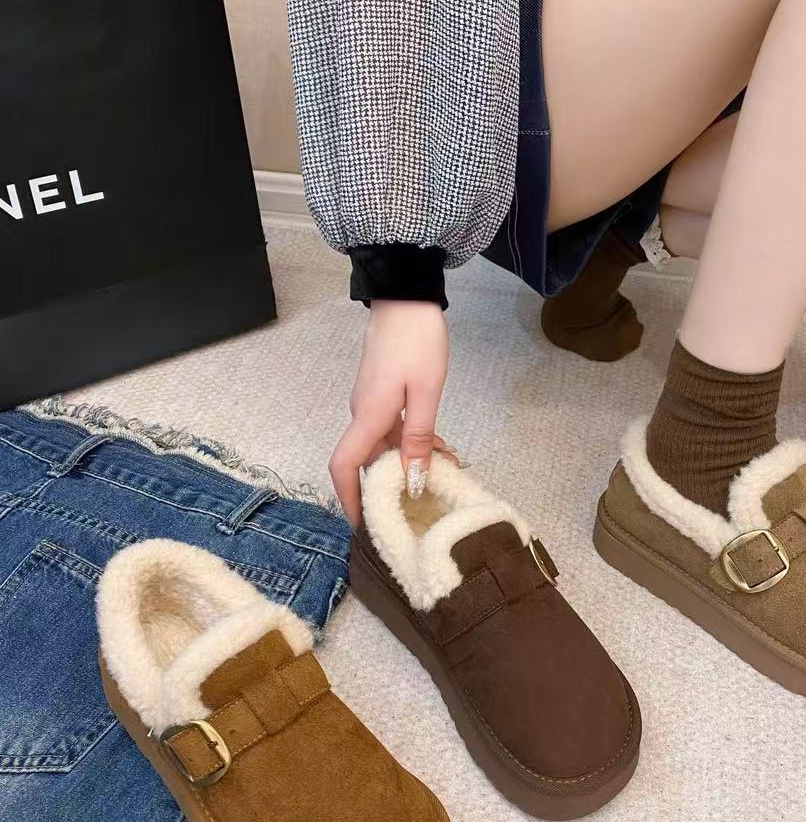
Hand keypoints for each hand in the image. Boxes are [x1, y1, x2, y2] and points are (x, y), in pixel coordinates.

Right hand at [329, 300, 450, 527]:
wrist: (406, 296)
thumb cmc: (417, 341)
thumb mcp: (426, 392)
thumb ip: (419, 437)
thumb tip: (412, 480)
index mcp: (368, 416)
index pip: (344, 466)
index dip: (349, 500)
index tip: (363, 526)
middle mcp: (362, 413)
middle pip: (367, 461)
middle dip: (393, 485)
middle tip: (426, 500)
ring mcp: (370, 403)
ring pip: (384, 445)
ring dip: (410, 462)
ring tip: (446, 469)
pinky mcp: (381, 394)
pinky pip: (391, 429)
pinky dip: (412, 442)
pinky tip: (440, 446)